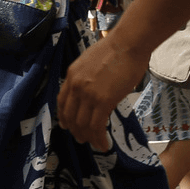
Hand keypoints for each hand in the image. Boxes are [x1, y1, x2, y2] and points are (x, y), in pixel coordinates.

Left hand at [56, 33, 146, 150]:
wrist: (128, 44)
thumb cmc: (117, 49)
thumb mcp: (91, 62)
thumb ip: (86, 77)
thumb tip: (92, 89)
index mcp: (71, 75)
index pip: (61, 102)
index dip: (64, 117)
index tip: (67, 126)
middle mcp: (76, 86)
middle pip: (71, 117)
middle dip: (76, 131)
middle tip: (83, 139)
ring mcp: (88, 94)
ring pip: (83, 125)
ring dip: (89, 138)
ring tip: (96, 144)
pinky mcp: (103, 101)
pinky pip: (97, 126)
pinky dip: (99, 139)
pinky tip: (104, 144)